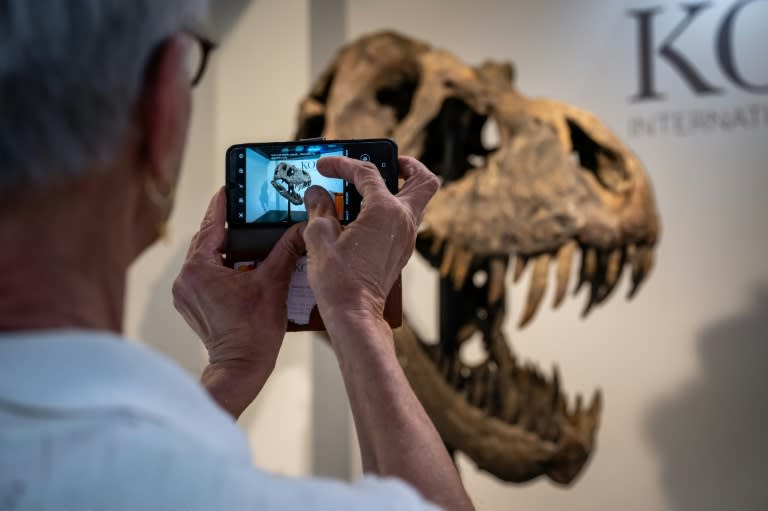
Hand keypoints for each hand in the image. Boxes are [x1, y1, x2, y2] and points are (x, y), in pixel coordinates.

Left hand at [172, 188, 304, 416]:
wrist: (240, 368)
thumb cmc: (253, 333)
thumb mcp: (273, 284)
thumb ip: (286, 251)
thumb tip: (301, 230)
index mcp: (199, 269)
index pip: (210, 226)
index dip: (222, 205)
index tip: (229, 188)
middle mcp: (185, 279)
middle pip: (207, 242)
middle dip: (227, 228)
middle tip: (246, 213)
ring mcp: (185, 293)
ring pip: (206, 258)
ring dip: (225, 249)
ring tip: (247, 237)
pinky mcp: (191, 304)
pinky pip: (204, 275)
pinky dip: (221, 267)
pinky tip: (242, 264)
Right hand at [303, 156, 438, 321]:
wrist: (354, 313)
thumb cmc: (340, 281)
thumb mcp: (320, 237)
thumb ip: (320, 209)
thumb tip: (317, 195)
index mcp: (385, 211)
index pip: (366, 173)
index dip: (343, 164)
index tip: (325, 166)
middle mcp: (403, 221)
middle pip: (422, 180)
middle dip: (405, 165)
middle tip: (383, 162)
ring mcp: (406, 237)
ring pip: (418, 200)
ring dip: (399, 188)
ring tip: (370, 187)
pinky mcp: (402, 251)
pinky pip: (405, 219)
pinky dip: (390, 209)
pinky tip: (364, 214)